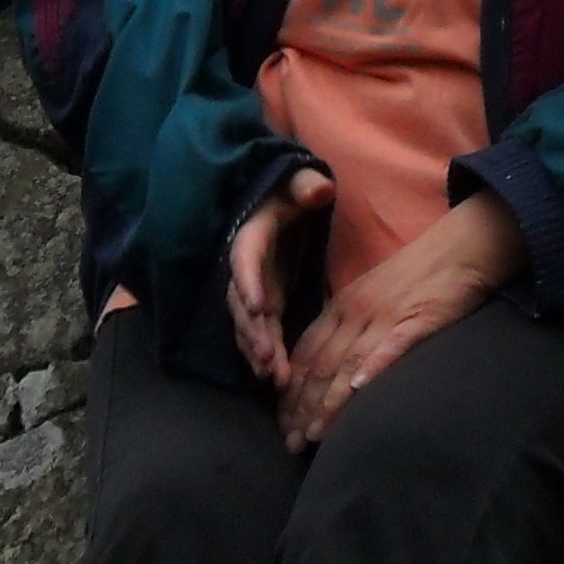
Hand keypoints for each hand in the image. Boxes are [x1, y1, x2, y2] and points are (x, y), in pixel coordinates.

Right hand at [227, 169, 334, 387]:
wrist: (277, 206)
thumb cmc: (289, 194)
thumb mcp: (297, 184)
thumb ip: (307, 187)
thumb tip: (321, 190)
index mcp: (250, 238)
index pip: (245, 261)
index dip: (249, 283)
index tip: (259, 307)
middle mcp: (244, 270)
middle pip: (242, 305)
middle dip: (254, 333)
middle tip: (269, 359)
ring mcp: (252, 291)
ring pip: (249, 326)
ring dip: (259, 352)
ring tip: (275, 378)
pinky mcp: (264, 306)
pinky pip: (260, 334)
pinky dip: (265, 356)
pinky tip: (276, 379)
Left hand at [274, 191, 528, 451]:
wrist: (461, 247)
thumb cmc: (420, 274)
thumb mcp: (373, 294)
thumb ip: (350, 324)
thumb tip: (330, 363)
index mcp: (343, 304)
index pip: (307, 352)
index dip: (291, 389)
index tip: (282, 422)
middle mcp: (356, 311)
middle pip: (320, 364)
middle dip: (301, 407)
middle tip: (289, 443)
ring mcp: (385, 315)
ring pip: (347, 363)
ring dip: (326, 402)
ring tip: (312, 435)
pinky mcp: (417, 319)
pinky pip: (390, 346)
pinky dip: (372, 368)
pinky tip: (359, 390)